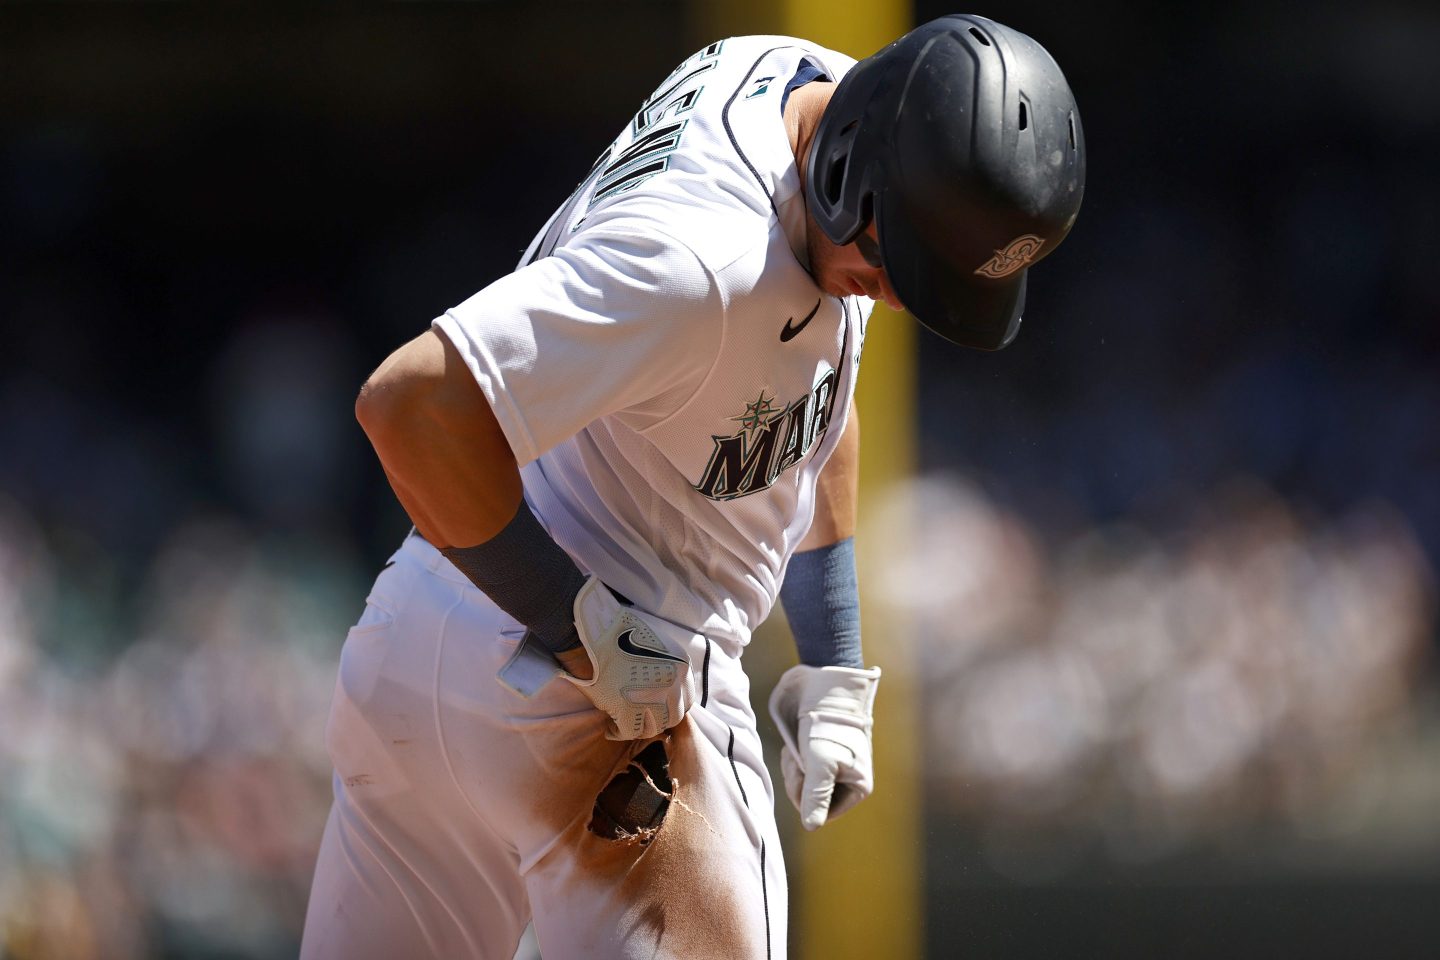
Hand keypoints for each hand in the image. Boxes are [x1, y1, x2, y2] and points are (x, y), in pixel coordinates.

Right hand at [561, 577, 698, 739]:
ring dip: (638, 728)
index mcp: (681, 666)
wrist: (591, 632)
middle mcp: (673, 682)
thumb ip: (665, 668)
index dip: (669, 707)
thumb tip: (663, 692)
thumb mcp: (655, 646)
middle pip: (672, 716)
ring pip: (653, 728)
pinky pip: (629, 732)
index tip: (654, 708)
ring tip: (622, 724)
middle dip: (655, 720)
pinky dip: (618, 733)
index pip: (686, 700)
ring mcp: (653, 696)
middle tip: (637, 719)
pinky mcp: (629, 708)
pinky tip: (610, 728)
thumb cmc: (616, 636)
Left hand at [768, 664, 880, 829]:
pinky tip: (796, 742)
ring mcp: (831, 767)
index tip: (806, 775)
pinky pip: (797, 768)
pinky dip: (792, 757)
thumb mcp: (820, 763)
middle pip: (810, 801)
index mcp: (858, 787)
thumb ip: (816, 797)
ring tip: (800, 746)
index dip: (808, 799)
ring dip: (794, 766)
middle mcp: (847, 780)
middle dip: (799, 779)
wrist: (824, 686)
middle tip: (802, 757)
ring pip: (801, 784)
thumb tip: (811, 827)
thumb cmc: (827, 726)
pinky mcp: (816, 754)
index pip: (823, 814)